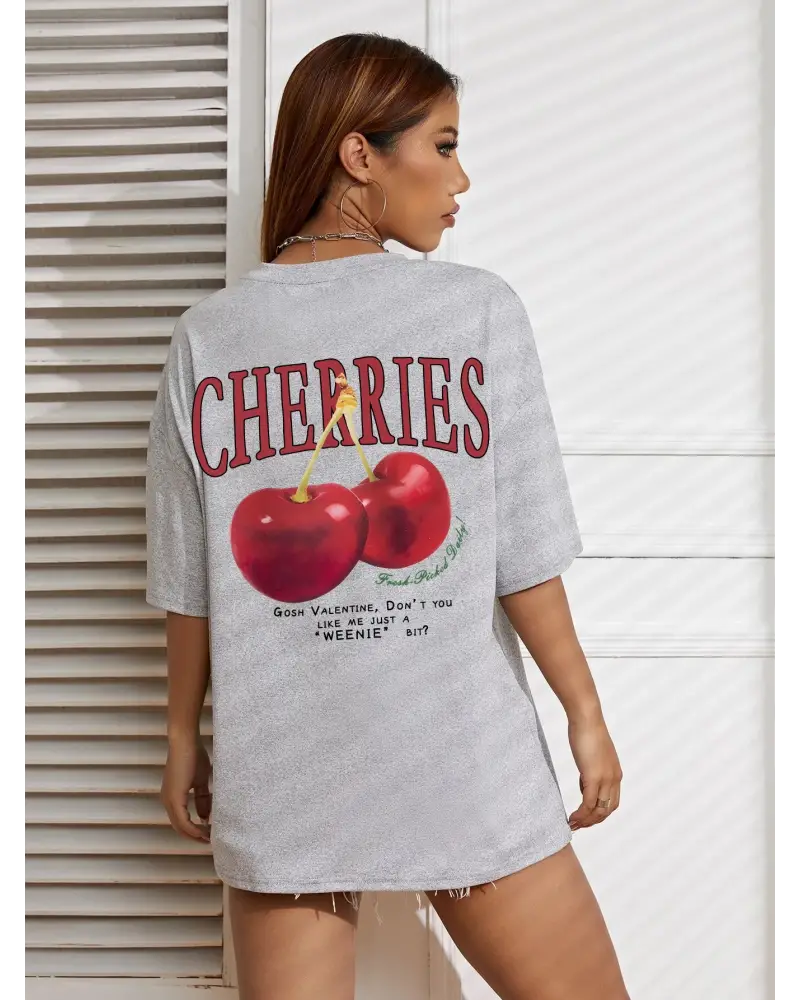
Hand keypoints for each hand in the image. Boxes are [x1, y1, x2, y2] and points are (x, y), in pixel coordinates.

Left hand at [161, 735, 211, 842]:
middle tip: (210, 840)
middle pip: (179, 827)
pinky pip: (182, 820)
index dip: (194, 830)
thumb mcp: (200, 782)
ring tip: (209, 837)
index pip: (181, 821)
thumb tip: (205, 817)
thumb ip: (202, 799)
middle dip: (195, 836)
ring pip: (180, 826)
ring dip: (194, 834)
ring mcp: (169, 801)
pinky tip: (204, 830)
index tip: (209, 833)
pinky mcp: (174, 798)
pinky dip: (193, 828)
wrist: (186, 743)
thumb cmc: (193, 757)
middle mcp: (167, 801)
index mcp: (172, 797)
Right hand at [566, 712, 622, 830]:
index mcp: (616, 774)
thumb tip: (585, 782)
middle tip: (578, 826)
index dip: (599, 814)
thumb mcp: (592, 755)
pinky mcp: (593, 777)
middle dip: (592, 821)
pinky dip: (580, 815)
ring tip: (573, 825)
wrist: (586, 718)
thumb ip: (591, 770)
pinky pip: (588, 804)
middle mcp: (614, 779)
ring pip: (598, 810)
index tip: (585, 818)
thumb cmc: (587, 731)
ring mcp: (605, 779)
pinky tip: (571, 818)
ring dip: (586, 821)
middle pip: (607, 810)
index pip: (611, 802)